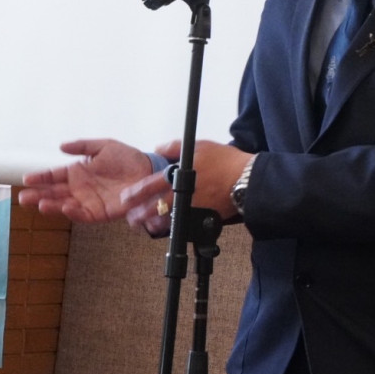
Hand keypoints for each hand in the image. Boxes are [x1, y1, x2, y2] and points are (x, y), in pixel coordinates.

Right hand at [19, 138, 155, 223]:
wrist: (148, 171)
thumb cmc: (127, 158)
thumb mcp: (104, 146)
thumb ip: (83, 146)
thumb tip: (61, 146)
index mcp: (78, 172)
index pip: (54, 176)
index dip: (40, 177)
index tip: (26, 179)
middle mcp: (79, 188)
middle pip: (54, 193)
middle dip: (38, 195)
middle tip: (23, 198)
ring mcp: (88, 201)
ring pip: (64, 205)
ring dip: (52, 205)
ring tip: (40, 204)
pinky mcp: (99, 212)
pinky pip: (83, 214)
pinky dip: (73, 212)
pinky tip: (66, 207)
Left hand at [120, 139, 249, 221]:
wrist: (248, 180)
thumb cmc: (226, 161)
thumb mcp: (199, 146)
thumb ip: (174, 147)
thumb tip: (159, 148)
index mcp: (179, 176)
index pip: (150, 186)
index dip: (136, 193)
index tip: (127, 198)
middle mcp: (183, 195)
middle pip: (155, 208)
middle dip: (140, 214)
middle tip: (132, 218)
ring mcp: (193, 209)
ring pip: (168, 220)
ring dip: (155, 223)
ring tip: (147, 225)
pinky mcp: (204, 218)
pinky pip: (185, 224)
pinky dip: (176, 226)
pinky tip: (170, 227)